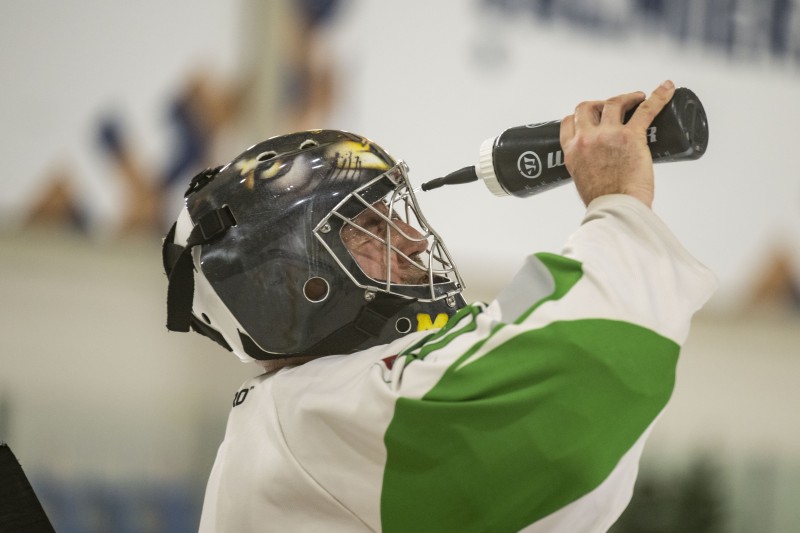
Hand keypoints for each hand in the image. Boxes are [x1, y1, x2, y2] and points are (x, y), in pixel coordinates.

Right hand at [559, 80, 676, 207]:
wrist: (616, 209)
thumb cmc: (603, 202)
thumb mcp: (582, 181)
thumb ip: (586, 167)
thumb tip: (601, 167)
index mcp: (572, 151)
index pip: (569, 122)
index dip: (580, 116)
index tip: (591, 117)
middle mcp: (586, 139)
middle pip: (588, 107)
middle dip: (601, 104)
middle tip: (614, 108)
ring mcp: (608, 135)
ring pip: (614, 102)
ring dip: (626, 97)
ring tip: (638, 98)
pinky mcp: (631, 136)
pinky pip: (646, 109)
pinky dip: (659, 97)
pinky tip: (667, 89)